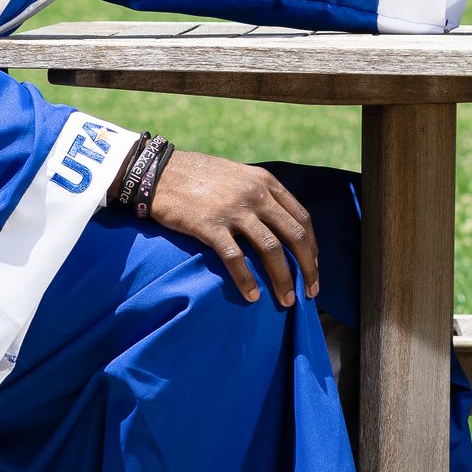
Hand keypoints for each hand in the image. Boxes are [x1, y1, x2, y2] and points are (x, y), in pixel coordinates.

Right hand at [145, 151, 318, 307]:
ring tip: (287, 300)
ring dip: (283, 279)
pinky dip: (247, 280)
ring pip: (271, 250)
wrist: (159, 172)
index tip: (313, 267)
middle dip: (308, 267)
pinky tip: (252, 296)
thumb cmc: (199, 176)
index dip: (312, 246)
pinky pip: (235, 258)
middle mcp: (255, 194)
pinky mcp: (209, 226)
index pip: (302, 218)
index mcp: (266, 182)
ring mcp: (233, 210)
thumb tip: (280, 223)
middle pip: (295, 236)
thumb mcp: (239, 176)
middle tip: (311, 291)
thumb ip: (261, 194)